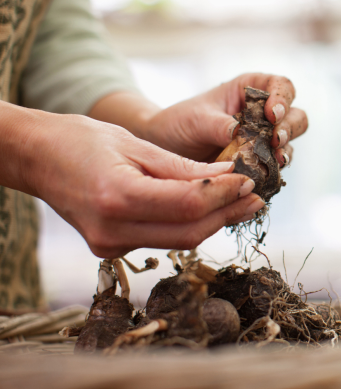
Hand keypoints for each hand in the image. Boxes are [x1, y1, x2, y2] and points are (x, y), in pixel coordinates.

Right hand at [27, 113, 263, 258]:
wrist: (35, 158)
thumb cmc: (81, 140)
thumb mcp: (136, 144)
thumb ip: (183, 166)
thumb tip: (229, 174)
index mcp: (117, 197)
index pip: (188, 205)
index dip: (224, 194)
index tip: (248, 180)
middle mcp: (112, 230)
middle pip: (189, 232)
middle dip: (227, 213)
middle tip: (256, 197)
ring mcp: (109, 245)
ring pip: (179, 240)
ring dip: (214, 221)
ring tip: (241, 201)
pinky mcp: (110, 248)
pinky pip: (162, 239)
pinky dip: (189, 224)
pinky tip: (210, 208)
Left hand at [141, 73, 307, 163]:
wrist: (166, 149)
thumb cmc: (180, 122)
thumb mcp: (197, 119)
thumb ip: (220, 125)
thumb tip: (241, 134)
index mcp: (251, 90)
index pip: (281, 86)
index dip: (283, 98)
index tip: (272, 114)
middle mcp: (263, 114)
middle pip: (295, 116)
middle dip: (290, 128)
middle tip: (276, 140)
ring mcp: (264, 140)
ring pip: (289, 143)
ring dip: (285, 151)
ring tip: (276, 160)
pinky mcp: (259, 163)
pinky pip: (275, 167)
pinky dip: (273, 171)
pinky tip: (266, 176)